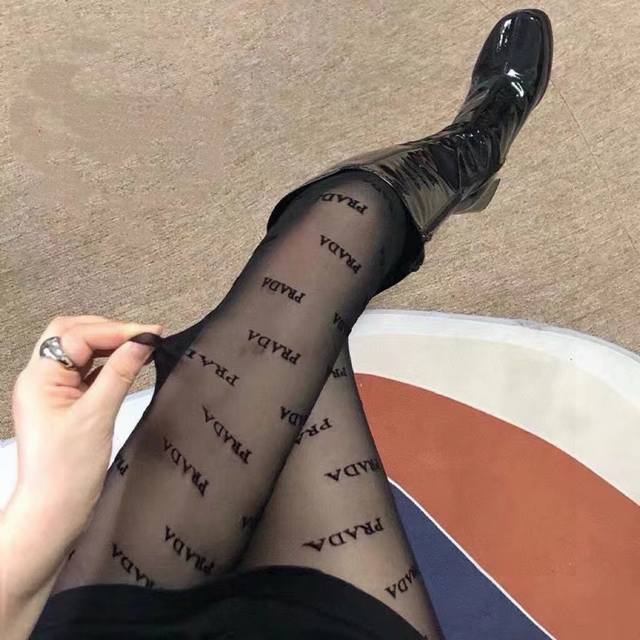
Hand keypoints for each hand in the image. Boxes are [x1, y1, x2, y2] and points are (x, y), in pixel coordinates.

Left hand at [9, 315, 162, 537]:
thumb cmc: (66, 471)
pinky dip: (108, 364)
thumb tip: (143, 342)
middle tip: (144, 336)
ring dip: (109, 345)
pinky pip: (86, 372)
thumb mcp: (98, 415)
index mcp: (39, 378)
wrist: (54, 511)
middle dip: (109, 330)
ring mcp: (52, 391)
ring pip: (80, 351)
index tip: (150, 334)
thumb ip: (121, 373)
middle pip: (72, 334)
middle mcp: (40, 379)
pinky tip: (129, 365)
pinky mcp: (65, 404)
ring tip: (141, 346)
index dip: (115, 330)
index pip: (76, 335)